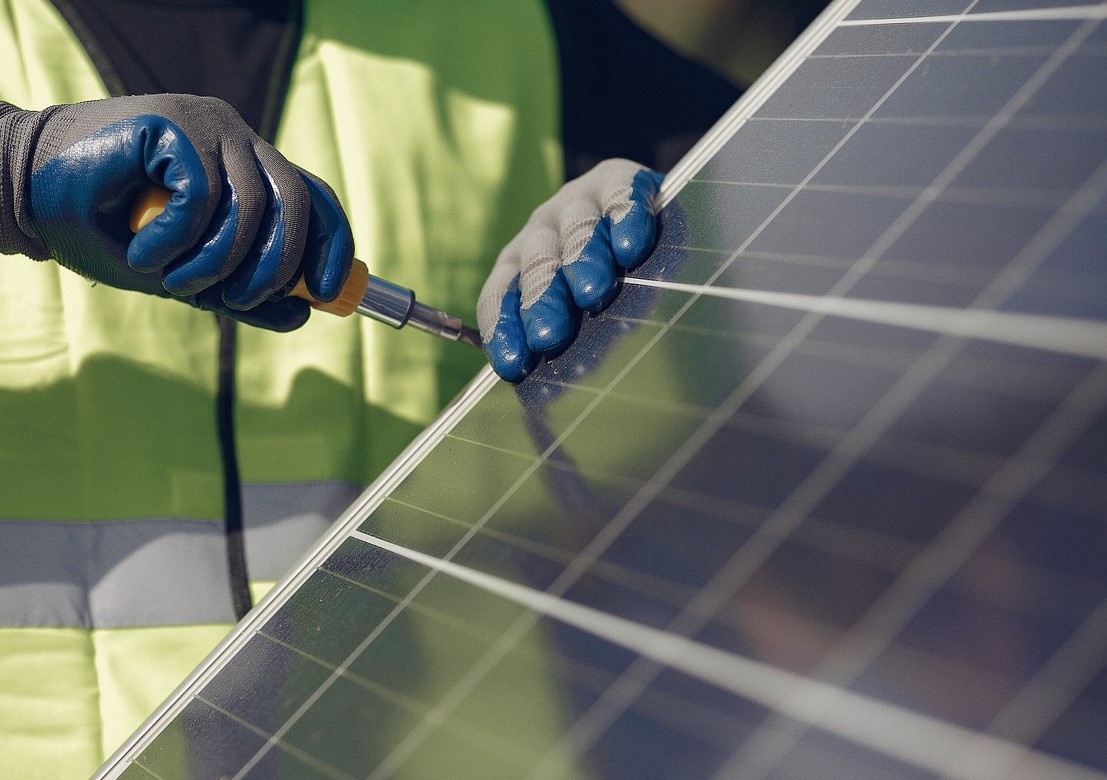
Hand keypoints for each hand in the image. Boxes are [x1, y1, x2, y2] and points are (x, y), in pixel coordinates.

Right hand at [0, 95, 352, 330]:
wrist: (27, 194)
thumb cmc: (106, 231)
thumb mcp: (186, 273)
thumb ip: (242, 292)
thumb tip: (304, 315)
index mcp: (250, 167)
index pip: (315, 199)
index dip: (333, 246)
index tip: (329, 295)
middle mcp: (238, 140)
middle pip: (297, 203)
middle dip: (277, 266)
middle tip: (236, 299)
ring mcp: (209, 125)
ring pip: (252, 206)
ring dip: (217, 263)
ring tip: (174, 282)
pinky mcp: (175, 123)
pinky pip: (204, 197)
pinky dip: (179, 240)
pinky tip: (146, 253)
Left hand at [477, 159, 662, 381]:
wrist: (646, 221)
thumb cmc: (609, 285)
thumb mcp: (578, 317)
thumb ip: (562, 345)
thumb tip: (545, 393)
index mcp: (519, 264)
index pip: (500, 294)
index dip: (504, 328)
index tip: (513, 365)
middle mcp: (542, 229)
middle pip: (535, 263)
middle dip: (542, 299)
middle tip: (550, 334)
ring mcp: (579, 200)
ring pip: (576, 229)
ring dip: (581, 259)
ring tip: (593, 290)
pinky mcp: (619, 179)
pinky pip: (619, 194)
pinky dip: (624, 216)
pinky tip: (631, 244)